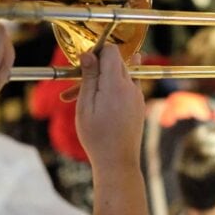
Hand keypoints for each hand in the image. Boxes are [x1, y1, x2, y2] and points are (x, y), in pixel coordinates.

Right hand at [76, 45, 144, 170]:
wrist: (117, 162)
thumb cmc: (97, 136)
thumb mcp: (85, 106)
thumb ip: (89, 77)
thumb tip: (89, 53)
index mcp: (116, 84)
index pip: (111, 51)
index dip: (96, 53)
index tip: (82, 65)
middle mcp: (131, 87)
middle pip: (115, 63)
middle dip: (96, 69)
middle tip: (75, 87)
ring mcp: (138, 96)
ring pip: (120, 76)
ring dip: (102, 82)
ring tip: (81, 99)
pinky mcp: (139, 105)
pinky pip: (126, 89)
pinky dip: (112, 91)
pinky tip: (99, 104)